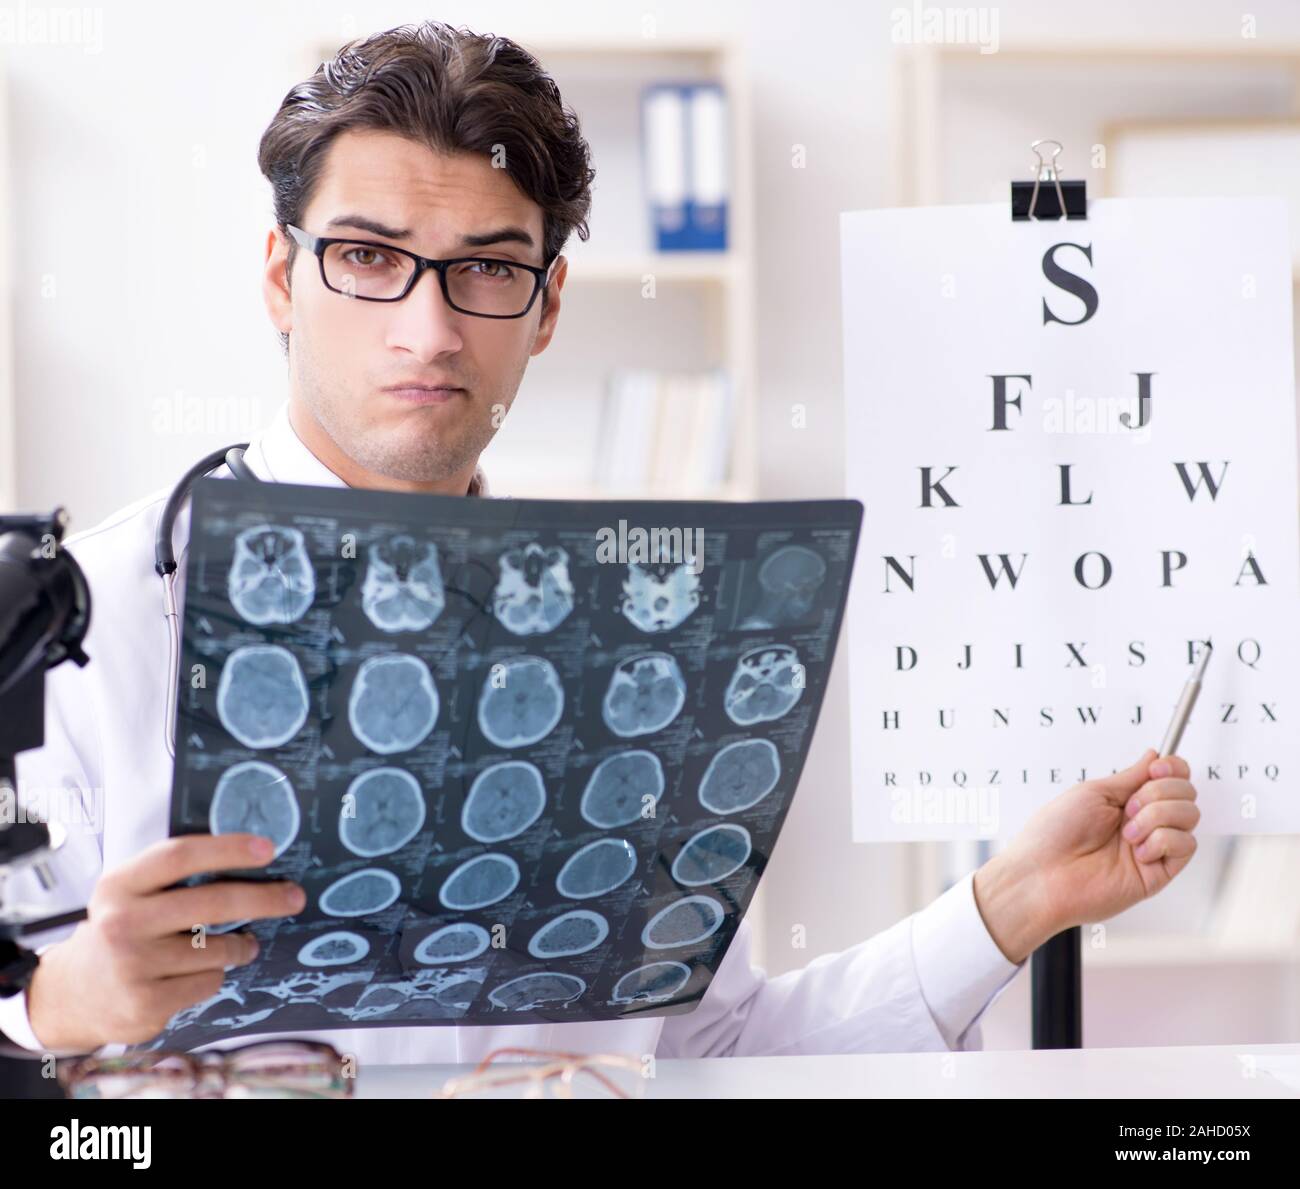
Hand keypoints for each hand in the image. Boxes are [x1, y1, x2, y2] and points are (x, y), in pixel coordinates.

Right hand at [27, 833, 305, 1051]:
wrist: (73, 994)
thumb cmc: (119, 931)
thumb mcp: (130, 894)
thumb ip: (174, 876)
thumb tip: (250, 855)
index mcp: (119, 885)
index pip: (180, 856)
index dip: (228, 849)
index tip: (268, 849)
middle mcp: (121, 923)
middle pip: (212, 902)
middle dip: (264, 898)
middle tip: (294, 897)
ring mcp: (132, 966)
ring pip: (217, 948)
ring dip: (240, 945)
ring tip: (241, 943)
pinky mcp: (146, 1004)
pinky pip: (208, 981)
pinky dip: (215, 974)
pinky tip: (198, 973)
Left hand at [973, 749, 1199, 963]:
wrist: (1042, 875)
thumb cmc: (1053, 834)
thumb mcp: (1093, 793)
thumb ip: (1131, 777)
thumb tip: (1154, 756)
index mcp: (1125, 802)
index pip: (1171, 778)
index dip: (1173, 768)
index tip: (1157, 768)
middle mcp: (1143, 822)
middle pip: (1186, 793)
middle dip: (1160, 791)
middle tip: (1129, 807)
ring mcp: (1152, 847)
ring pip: (1190, 815)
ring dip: (1158, 815)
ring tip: (1128, 832)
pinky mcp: (1159, 872)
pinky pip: (1185, 845)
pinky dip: (1162, 840)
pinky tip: (1138, 850)